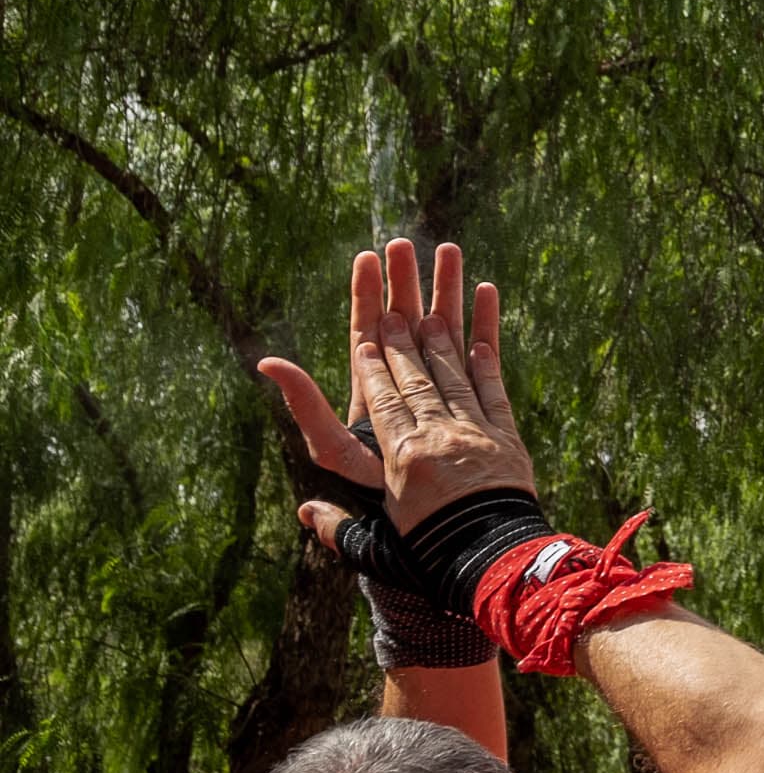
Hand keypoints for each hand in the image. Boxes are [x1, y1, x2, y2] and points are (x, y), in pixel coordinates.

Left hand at [259, 238, 536, 537]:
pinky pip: (482, 352)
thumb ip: (306, 409)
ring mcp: (445, 390)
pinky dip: (484, 320)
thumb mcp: (335, 450)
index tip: (366, 259)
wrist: (437, 528)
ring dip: (446, 290)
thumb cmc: (382, 499)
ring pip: (445, 328)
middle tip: (403, 244)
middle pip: (404, 322)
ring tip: (449, 249)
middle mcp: (409, 386)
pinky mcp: (478, 400)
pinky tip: (486, 289)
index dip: (366, 297)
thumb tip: (268, 363)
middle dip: (404, 282)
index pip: (366, 334)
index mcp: (374, 393)